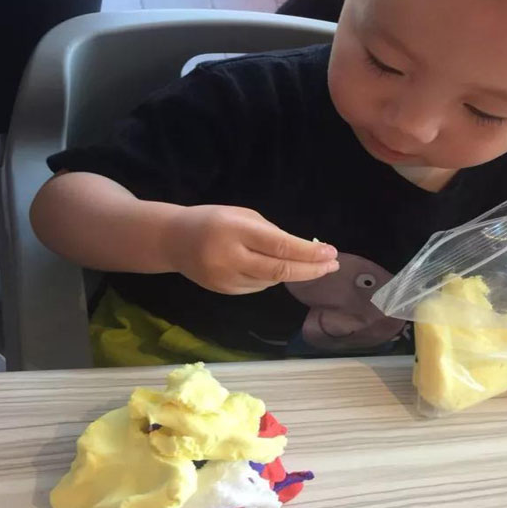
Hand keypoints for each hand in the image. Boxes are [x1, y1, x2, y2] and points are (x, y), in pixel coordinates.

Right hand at [167, 205, 338, 294]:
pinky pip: (258, 287)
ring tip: (311, 265)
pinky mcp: (225, 292)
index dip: (308, 252)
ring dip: (294, 273)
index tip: (331, 253)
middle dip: (311, 270)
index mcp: (236, 231)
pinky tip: (276, 269)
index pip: (280, 246)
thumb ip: (270, 233)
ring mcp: (227, 279)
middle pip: (279, 270)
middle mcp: (230, 258)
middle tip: (332, 266)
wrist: (173, 241)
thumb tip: (305, 250)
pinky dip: (272, 278)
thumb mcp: (242, 215)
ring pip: (271, 281)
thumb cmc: (214, 220)